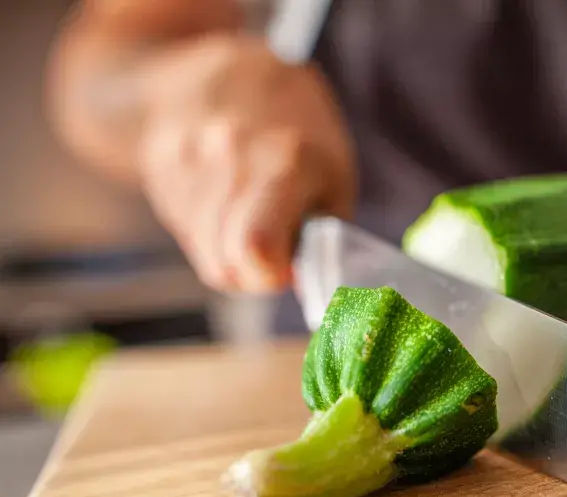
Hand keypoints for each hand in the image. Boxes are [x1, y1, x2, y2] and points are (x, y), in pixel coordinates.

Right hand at [136, 35, 354, 292]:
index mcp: (284, 161)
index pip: (256, 248)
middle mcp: (229, 157)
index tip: (288, 269)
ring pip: (204, 253)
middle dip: (255, 271)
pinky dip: (208, 231)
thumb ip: (323, 236)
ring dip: (230, 251)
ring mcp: (186, 160)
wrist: (221, 67)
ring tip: (250, 213)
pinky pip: (186, 231)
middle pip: (226, 262)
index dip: (272, 275)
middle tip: (276, 247)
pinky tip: (222, 198)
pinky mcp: (159, 165)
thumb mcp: (334, 174)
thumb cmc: (297, 127)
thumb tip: (302, 286)